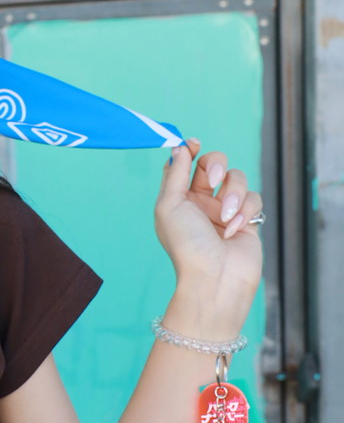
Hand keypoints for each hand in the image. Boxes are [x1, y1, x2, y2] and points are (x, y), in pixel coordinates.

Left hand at [154, 136, 262, 306]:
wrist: (214, 279)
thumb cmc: (186, 245)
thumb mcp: (169, 205)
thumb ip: (174, 174)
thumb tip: (178, 147)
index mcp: (179, 198)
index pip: (185, 165)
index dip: (190, 150)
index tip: (194, 144)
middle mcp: (202, 202)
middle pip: (215, 163)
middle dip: (217, 164)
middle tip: (215, 177)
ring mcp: (226, 210)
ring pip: (238, 178)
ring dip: (233, 194)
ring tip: (226, 218)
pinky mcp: (247, 220)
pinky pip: (253, 198)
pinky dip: (244, 212)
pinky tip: (234, 231)